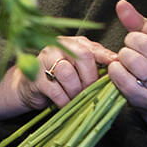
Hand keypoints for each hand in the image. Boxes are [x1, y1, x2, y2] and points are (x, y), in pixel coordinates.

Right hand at [0, 35, 117, 116]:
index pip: (93, 48)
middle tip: (91, 91)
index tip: (117, 67)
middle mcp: (57, 47)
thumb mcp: (77, 67)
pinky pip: (55, 90)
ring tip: (76, 98)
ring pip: (68, 73)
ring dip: (76, 91)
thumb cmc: (58, 78)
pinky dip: (64, 100)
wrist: (28, 87)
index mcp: (71, 43)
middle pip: (82, 57)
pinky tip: (65, 104)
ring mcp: (44, 60)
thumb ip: (95, 63)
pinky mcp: (35, 77)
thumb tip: (118, 63)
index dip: (106, 57)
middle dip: (90, 78)